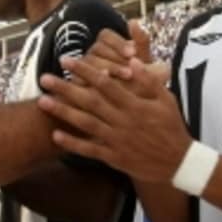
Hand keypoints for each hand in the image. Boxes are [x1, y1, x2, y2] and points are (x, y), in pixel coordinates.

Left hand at [37, 55, 190, 182]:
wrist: (179, 162)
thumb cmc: (172, 126)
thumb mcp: (166, 99)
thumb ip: (148, 81)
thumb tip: (132, 61)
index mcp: (135, 105)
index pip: (106, 83)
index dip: (85, 70)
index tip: (68, 60)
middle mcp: (123, 121)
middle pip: (89, 101)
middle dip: (66, 88)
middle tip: (44, 78)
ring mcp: (117, 141)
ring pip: (85, 124)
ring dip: (63, 112)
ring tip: (42, 101)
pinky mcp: (114, 157)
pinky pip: (90, 150)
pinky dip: (72, 143)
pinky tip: (56, 135)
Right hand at [82, 22, 168, 85]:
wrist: (126, 110)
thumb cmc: (138, 85)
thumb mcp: (143, 65)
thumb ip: (141, 44)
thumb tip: (134, 21)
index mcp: (107, 46)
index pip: (105, 36)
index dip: (118, 42)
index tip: (133, 52)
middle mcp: (93, 55)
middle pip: (96, 48)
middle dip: (114, 57)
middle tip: (129, 68)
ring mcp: (82, 69)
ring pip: (87, 62)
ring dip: (105, 69)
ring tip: (119, 79)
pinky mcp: (76, 85)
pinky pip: (78, 80)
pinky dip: (90, 83)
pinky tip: (102, 90)